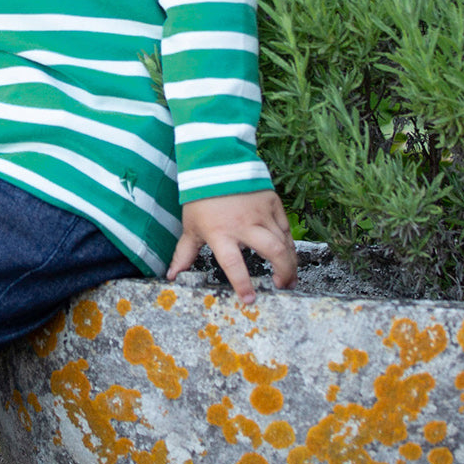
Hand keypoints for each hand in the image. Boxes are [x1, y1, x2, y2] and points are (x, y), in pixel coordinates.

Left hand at [167, 190, 297, 304]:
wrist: (216, 163)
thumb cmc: (201, 198)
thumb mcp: (191, 226)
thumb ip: (184, 253)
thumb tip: (172, 275)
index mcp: (220, 233)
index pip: (233, 264)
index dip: (242, 283)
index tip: (249, 299)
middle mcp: (244, 225)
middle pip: (273, 251)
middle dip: (283, 272)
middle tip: (283, 287)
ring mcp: (261, 213)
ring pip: (283, 241)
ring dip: (290, 261)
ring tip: (291, 277)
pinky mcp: (272, 203)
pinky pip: (286, 228)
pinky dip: (290, 243)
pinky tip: (289, 255)